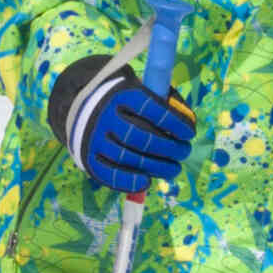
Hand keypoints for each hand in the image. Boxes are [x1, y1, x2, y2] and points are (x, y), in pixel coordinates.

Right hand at [46, 52, 196, 197]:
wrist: (83, 109)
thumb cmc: (125, 102)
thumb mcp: (141, 91)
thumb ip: (165, 101)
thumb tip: (189, 120)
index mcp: (122, 94)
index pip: (152, 109)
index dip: (174, 123)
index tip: (189, 133)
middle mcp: (106, 116)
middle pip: (142, 137)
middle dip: (169, 148)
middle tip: (184, 152)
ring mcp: (95, 138)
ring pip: (129, 157)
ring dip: (156, 167)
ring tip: (174, 169)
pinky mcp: (88, 157)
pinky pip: (110, 174)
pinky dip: (129, 181)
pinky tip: (147, 181)